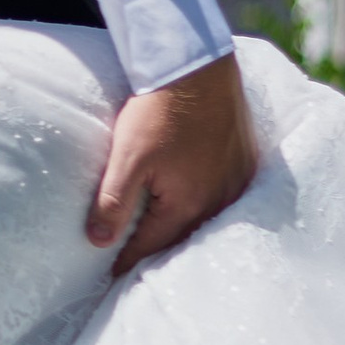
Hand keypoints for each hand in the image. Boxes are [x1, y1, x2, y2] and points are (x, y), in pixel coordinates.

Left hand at [87, 52, 258, 274]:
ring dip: (184, 230)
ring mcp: (237, 180)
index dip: (130, 259)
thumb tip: (99, 242)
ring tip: (162, 241)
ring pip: (207, 219)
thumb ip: (114, 202)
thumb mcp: (127, 157)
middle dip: (160, 251)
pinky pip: (224, 197)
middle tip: (137, 265)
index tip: (114, 277)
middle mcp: (221, 198)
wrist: (197, 68)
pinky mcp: (244, 161)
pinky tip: (193, 207)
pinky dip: (205, 208)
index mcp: (189, 203)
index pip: (153, 245)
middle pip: (185, 236)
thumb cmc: (159, 111)